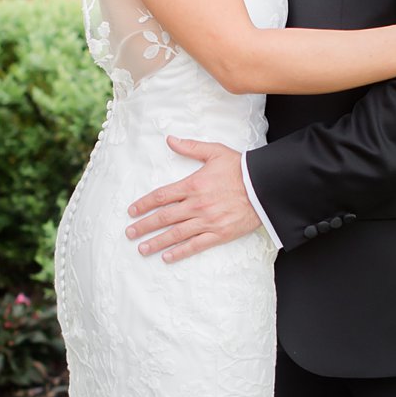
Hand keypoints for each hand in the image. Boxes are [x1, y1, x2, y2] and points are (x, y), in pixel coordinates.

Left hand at [125, 138, 261, 261]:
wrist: (266, 186)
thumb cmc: (241, 168)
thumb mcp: (215, 151)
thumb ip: (190, 147)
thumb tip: (170, 139)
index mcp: (193, 184)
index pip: (162, 196)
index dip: (144, 204)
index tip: (132, 211)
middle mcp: (197, 204)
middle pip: (164, 217)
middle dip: (144, 226)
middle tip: (129, 233)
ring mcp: (208, 221)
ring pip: (176, 234)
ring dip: (157, 242)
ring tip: (142, 248)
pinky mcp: (220, 233)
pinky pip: (196, 245)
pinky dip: (180, 252)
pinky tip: (167, 257)